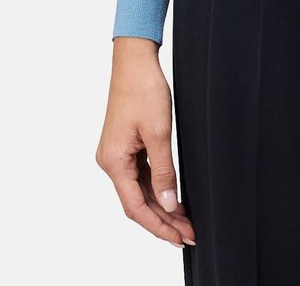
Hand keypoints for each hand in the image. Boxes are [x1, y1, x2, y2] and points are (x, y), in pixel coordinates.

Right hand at [95, 36, 195, 248]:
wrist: (135, 60)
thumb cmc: (144, 89)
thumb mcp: (159, 133)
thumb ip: (163, 171)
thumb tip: (168, 203)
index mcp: (114, 162)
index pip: (136, 207)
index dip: (159, 226)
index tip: (179, 238)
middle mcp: (111, 161)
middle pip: (137, 202)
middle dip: (163, 220)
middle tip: (188, 234)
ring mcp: (117, 154)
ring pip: (139, 190)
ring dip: (161, 206)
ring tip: (184, 222)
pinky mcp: (125, 146)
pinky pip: (140, 175)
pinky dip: (156, 188)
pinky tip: (172, 197)